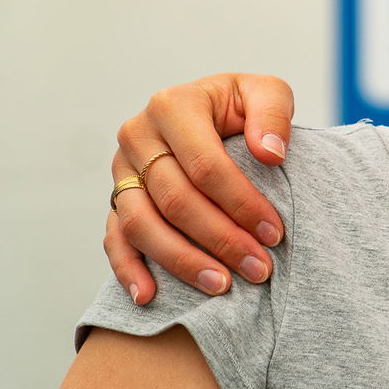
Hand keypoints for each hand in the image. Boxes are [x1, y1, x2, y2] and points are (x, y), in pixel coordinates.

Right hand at [106, 74, 295, 302]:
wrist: (210, 113)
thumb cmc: (241, 106)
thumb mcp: (265, 92)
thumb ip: (273, 113)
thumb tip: (270, 153)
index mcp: (172, 106)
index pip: (206, 166)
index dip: (241, 203)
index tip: (273, 233)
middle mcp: (138, 136)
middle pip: (176, 200)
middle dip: (221, 240)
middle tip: (259, 268)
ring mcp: (121, 170)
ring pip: (142, 225)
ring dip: (182, 262)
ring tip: (221, 286)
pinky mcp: (115, 198)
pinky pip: (114, 239)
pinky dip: (128, 270)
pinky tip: (150, 296)